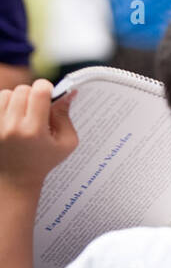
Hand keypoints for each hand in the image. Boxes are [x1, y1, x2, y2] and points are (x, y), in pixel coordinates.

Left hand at [0, 80, 77, 197]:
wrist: (14, 180)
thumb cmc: (42, 161)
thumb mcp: (65, 142)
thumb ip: (66, 116)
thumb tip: (68, 92)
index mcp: (34, 130)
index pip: (39, 91)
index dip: (46, 87)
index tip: (47, 94)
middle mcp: (12, 127)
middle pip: (22, 89)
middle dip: (31, 95)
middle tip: (36, 108)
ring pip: (6, 93)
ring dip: (16, 99)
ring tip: (21, 114)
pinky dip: (4, 105)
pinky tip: (11, 117)